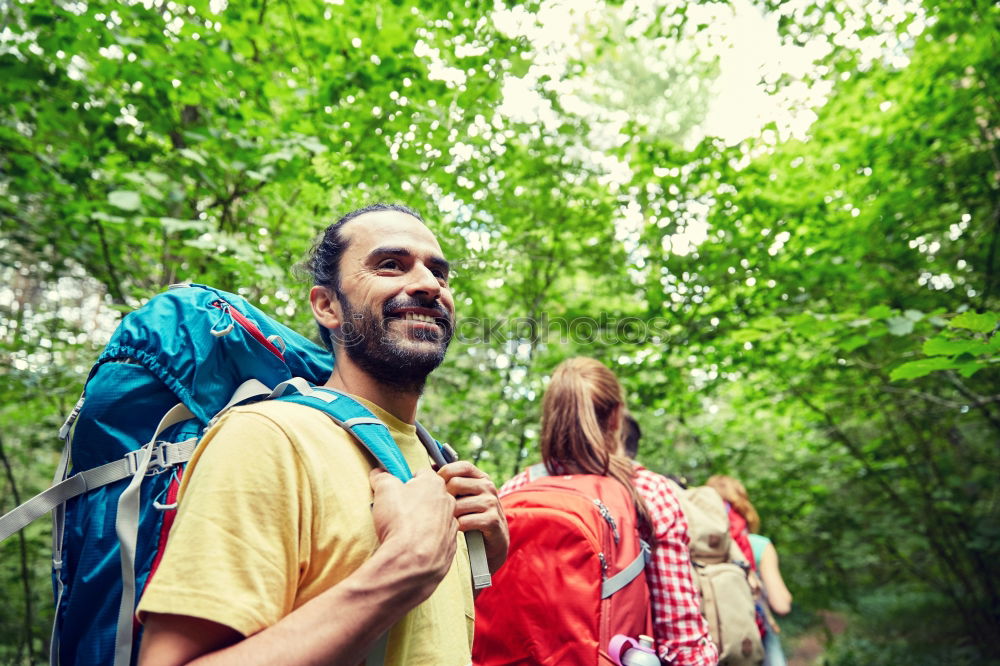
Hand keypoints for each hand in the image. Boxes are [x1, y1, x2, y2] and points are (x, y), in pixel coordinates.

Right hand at [369, 468, 458, 587]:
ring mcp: (451, 525)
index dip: (405, 480)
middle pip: (429, 495)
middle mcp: (448, 502)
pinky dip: (428, 540)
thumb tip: (379, 473)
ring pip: (435, 517)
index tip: (396, 489)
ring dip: (422, 521)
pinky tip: (413, 545)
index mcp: (434, 484)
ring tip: (404, 530)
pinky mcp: (450, 546)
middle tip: (398, 511)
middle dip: (414, 501)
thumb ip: (382, 477)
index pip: (420, 473)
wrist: (410, 562)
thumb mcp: (384, 490)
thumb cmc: (400, 522)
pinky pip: (438, 538)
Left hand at [437, 461, 508, 573]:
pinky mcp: (492, 520)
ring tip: (450, 521)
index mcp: (481, 478)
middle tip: (441, 510)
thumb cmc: (473, 515)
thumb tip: (429, 469)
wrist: (495, 540)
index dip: (445, 473)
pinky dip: (457, 527)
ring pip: (458, 504)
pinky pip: (464, 521)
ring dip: (450, 515)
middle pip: (456, 484)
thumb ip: (452, 482)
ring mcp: (491, 503)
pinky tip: (458, 530)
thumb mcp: (466, 496)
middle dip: (444, 498)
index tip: (435, 486)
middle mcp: (488, 487)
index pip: (462, 466)